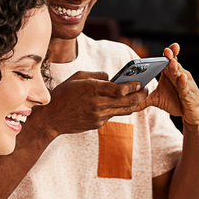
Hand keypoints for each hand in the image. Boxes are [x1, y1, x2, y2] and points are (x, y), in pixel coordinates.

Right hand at [34, 71, 148, 137]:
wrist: (52, 118)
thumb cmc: (63, 94)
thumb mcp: (77, 77)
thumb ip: (97, 75)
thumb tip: (111, 77)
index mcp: (93, 89)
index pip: (121, 89)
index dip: (133, 86)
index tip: (140, 82)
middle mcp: (98, 103)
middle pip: (128, 101)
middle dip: (141, 95)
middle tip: (146, 89)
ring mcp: (99, 115)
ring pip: (125, 110)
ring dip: (135, 103)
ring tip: (139, 97)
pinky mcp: (98, 123)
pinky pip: (113, 115)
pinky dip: (118, 108)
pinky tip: (120, 103)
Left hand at [136, 44, 198, 125]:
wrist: (194, 113)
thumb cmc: (178, 102)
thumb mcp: (157, 100)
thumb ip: (144, 99)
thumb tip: (128, 103)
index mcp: (171, 75)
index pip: (170, 61)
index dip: (170, 54)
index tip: (166, 48)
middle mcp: (179, 77)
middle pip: (175, 65)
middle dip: (171, 57)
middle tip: (167, 51)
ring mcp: (186, 86)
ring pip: (180, 75)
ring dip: (176, 69)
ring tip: (172, 62)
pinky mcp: (189, 96)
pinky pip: (186, 89)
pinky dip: (184, 83)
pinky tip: (182, 78)